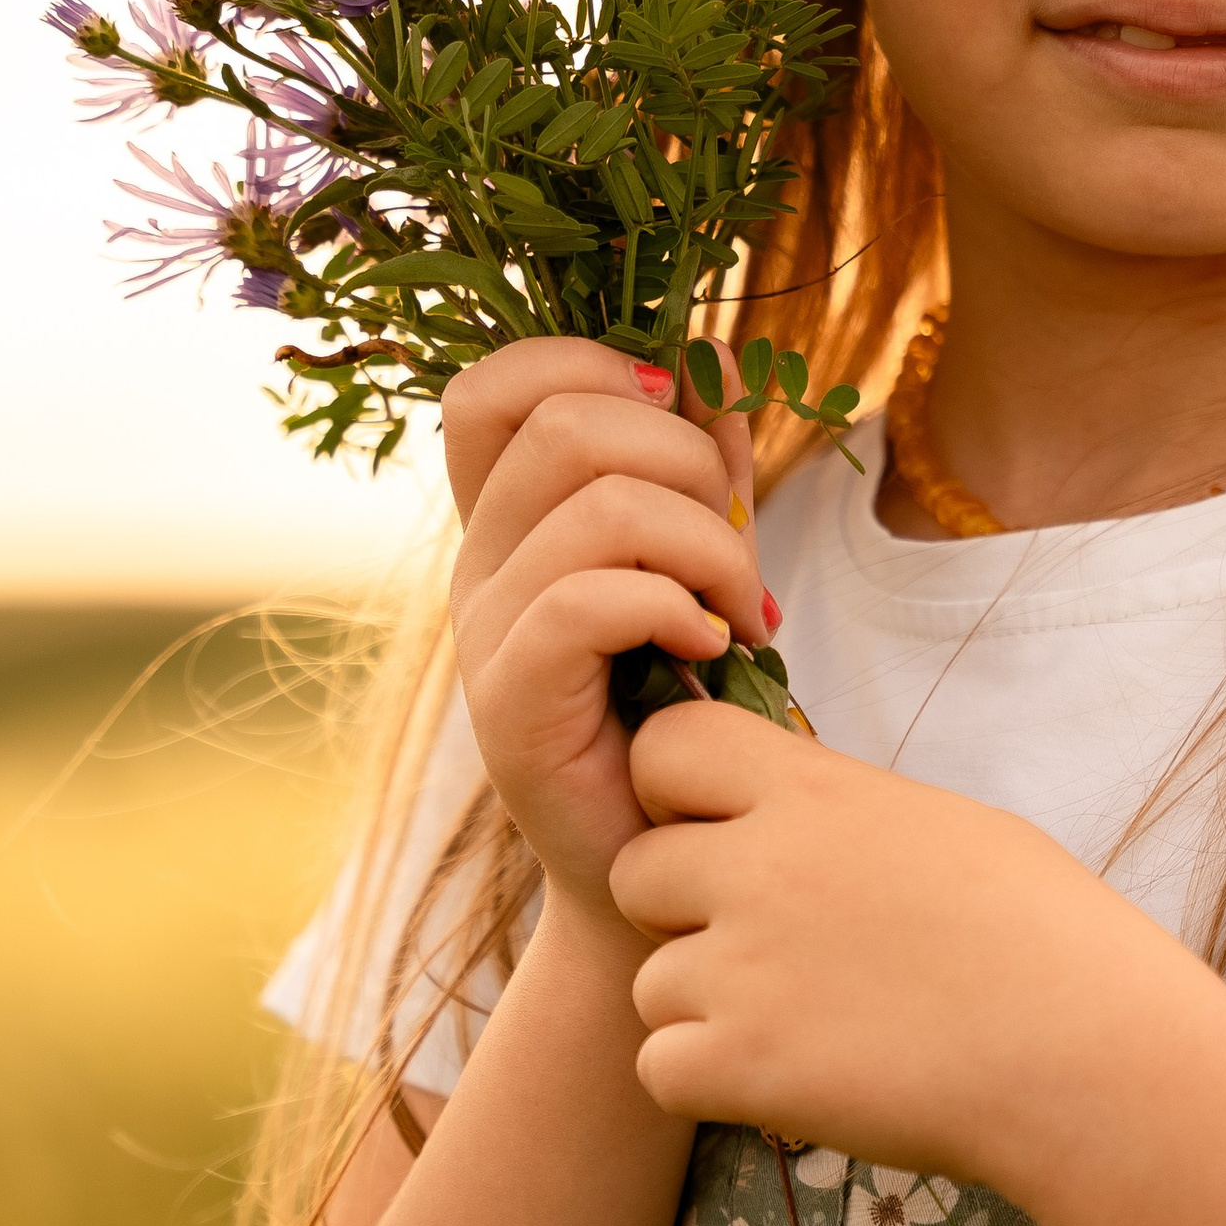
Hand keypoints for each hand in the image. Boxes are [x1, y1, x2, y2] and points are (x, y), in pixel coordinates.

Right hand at [442, 339, 772, 933]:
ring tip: (744, 613)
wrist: (662, 871)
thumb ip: (704, 463)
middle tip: (735, 547)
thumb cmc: (686, 717)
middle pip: (561, 421)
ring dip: (707, 545)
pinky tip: (714, 649)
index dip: (585, 363)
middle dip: (686, 458)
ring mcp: (485, 635)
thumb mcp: (705, 563)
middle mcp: (481, 565)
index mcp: (512, 521)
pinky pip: (586, 601)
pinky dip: (674, 608)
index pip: (492, 386)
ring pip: (595, 506)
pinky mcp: (512, 704)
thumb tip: (713, 354)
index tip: (676, 419)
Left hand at [610, 703, 1211, 1192]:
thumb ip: (842, 811)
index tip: (726, 836)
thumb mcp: (946, 827)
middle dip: (681, 916)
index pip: (666, 744)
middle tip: (770, 955)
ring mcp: (744, 966)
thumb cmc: (1047, 938)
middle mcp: (763, 865)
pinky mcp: (742, 1062)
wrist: (1091, 1054)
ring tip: (812, 1028)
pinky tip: (793, 1082)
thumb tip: (792, 805)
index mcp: (815, 792)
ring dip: (706, 1012)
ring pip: (649, 984)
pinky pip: (660, 1068)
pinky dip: (711, 1086)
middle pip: (635, 872)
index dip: (675, 793)